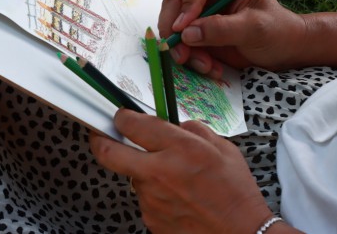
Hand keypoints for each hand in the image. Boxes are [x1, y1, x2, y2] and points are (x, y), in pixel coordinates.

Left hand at [89, 110, 273, 233]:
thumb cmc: (236, 193)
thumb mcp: (223, 148)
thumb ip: (193, 130)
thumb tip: (174, 125)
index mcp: (179, 149)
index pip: (133, 124)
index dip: (122, 116)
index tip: (122, 116)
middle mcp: (159, 173)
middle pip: (108, 152)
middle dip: (100, 140)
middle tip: (101, 135)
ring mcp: (151, 200)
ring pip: (133, 177)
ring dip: (144, 172)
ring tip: (173, 178)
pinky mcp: (151, 220)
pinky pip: (145, 198)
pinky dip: (155, 194)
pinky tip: (177, 197)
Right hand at [158, 0, 305, 78]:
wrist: (284, 50)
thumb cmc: (278, 32)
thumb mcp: (255, 30)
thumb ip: (222, 29)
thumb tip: (187, 33)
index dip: (187, 2)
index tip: (184, 29)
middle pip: (177, 0)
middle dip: (177, 31)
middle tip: (184, 56)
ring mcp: (202, 6)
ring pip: (173, 21)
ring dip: (184, 48)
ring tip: (206, 66)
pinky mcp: (198, 26)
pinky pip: (181, 39)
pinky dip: (189, 56)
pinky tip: (209, 66)